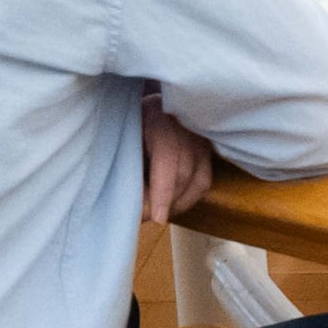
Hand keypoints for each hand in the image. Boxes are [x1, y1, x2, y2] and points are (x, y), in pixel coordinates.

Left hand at [138, 95, 216, 227]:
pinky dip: (189, 198)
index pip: (168, 155)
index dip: (163, 190)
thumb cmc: (126, 126)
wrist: (145, 110)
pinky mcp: (207, 148)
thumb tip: (137, 206)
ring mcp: (200, 135)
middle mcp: (185, 123)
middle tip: (146, 218)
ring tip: (157, 212)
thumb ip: (128, 169)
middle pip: (184, 171)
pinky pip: (204, 181)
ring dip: (178, 203)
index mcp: (157, 115)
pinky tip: (172, 205)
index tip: (158, 218)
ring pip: (198, 179)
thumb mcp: (121, 140)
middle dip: (167, 201)